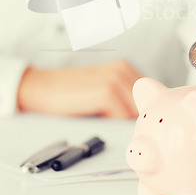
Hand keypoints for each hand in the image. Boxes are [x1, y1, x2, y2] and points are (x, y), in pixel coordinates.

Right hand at [17, 60, 141, 117]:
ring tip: (105, 118)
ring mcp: (116, 79)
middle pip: (147, 105)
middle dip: (137, 119)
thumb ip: (124, 99)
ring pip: (136, 112)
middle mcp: (124, 69)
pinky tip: (97, 116)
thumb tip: (144, 120)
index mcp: (126, 68)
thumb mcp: (104, 92)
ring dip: (124, 122)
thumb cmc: (72, 94)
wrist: (44, 88)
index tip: (138, 123)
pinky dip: (113, 123)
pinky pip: (123, 117)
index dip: (145, 112)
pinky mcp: (107, 91)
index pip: (151, 96)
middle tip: (119, 125)